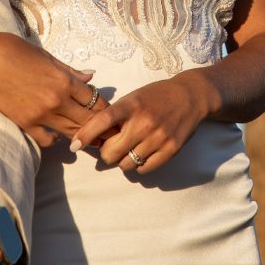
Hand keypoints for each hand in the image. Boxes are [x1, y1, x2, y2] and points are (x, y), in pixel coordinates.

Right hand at [0, 29, 108, 147]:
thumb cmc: (14, 50)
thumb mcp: (46, 56)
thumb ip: (70, 71)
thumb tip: (91, 76)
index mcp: (65, 81)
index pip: (96, 101)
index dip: (105, 108)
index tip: (110, 112)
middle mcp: (57, 101)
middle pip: (88, 121)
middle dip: (100, 127)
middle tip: (107, 131)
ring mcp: (41, 115)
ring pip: (71, 133)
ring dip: (81, 136)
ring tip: (88, 137)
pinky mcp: (25, 124)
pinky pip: (48, 140)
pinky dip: (55, 139)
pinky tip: (56, 133)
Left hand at [72, 72, 216, 174]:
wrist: (191, 96)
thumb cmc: (157, 96)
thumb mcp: (134, 98)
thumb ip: (116, 115)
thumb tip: (93, 136)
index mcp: (132, 105)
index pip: (103, 121)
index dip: (85, 135)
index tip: (74, 145)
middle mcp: (144, 122)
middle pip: (111, 152)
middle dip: (106, 153)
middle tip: (110, 148)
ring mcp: (158, 137)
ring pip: (126, 164)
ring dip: (122, 161)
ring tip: (128, 151)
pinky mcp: (170, 149)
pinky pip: (144, 169)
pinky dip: (138, 166)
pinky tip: (141, 155)